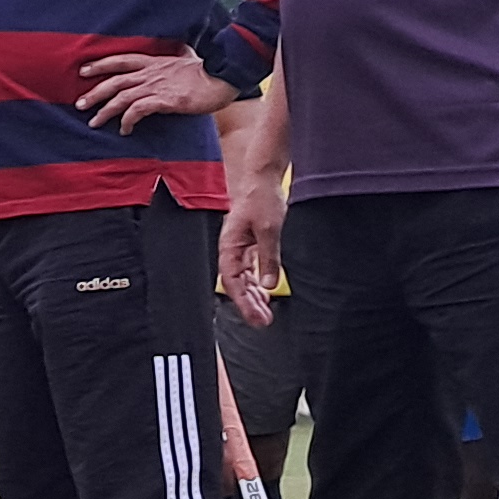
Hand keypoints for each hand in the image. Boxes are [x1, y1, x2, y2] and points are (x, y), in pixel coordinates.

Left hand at [74, 47, 232, 130]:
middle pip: (115, 81)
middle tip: (80, 104)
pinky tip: (125, 130)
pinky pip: (138, 111)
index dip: (100, 64)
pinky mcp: (164, 101)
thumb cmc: (209, 71)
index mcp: (155, 62)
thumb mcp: (190, 58)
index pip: (121, 60)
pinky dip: (127, 121)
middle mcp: (151, 73)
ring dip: (105, 111)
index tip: (83, 70)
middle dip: (95, 93)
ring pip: (122, 98)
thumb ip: (182, 53)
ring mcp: (157, 86)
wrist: (223, 78)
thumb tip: (183, 47)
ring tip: (94, 122)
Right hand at [217, 183, 286, 328]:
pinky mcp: (250, 244)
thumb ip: (268, 258)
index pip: (232, 283)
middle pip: (236, 285)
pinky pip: (251, 269)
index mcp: (229, 248)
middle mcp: (232, 251)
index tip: (257, 318)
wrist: (262, 178)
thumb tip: (268, 284)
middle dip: (249, 305)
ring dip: (254, 296)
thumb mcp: (268, 229)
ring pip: (244, 279)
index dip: (244, 303)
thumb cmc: (259, 197)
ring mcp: (240, 248)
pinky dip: (258, 283)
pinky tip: (266, 292)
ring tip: (265, 312)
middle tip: (264, 321)